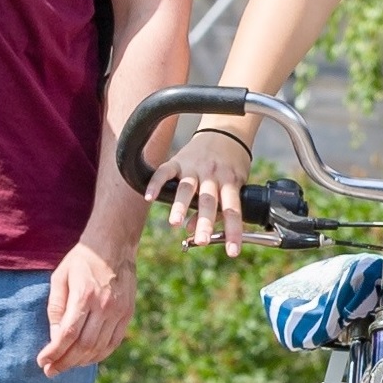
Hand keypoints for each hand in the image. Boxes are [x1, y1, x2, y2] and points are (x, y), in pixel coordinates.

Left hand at [40, 237, 136, 373]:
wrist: (114, 245)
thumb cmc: (81, 260)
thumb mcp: (60, 277)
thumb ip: (56, 308)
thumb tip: (55, 337)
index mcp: (84, 295)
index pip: (67, 334)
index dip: (54, 352)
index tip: (42, 361)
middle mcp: (104, 306)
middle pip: (83, 345)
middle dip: (64, 362)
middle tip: (50, 371)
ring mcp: (119, 311)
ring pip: (99, 348)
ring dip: (80, 361)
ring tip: (65, 366)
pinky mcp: (127, 314)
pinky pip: (114, 342)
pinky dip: (99, 355)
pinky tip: (86, 359)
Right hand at [155, 121, 256, 245]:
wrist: (225, 130)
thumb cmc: (231, 163)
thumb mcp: (234, 183)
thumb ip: (217, 207)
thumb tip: (192, 229)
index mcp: (230, 182)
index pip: (233, 210)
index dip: (234, 231)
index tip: (233, 252)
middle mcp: (213, 175)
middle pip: (209, 201)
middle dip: (205, 222)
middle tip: (202, 240)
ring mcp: (194, 167)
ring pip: (187, 188)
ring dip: (180, 206)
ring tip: (175, 223)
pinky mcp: (178, 160)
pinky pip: (165, 171)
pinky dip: (156, 183)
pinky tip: (149, 197)